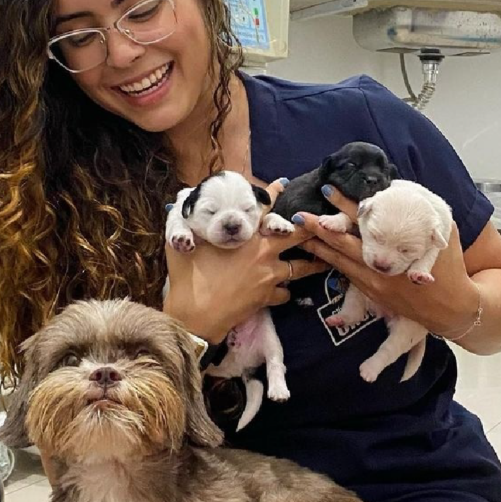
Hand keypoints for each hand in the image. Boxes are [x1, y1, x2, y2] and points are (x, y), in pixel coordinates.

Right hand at [164, 179, 329, 343]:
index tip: (283, 183)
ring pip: (299, 268)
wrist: (195, 317)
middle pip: (296, 236)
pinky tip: (284, 290)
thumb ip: (183, 223)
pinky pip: (285, 292)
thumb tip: (176, 205)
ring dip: (311, 264)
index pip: (264, 209)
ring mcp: (269, 276)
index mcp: (245, 235)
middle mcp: (263, 252)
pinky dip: (285, 290)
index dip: (274, 194)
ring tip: (324, 261)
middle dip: (310, 228)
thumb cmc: (188, 278)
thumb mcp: (181, 243)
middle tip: (323, 224)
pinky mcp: (268, 297)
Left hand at [294, 187, 479, 335]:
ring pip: (338, 260)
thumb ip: (423, 211)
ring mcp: (372, 281)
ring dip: (317, 246)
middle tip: (298, 215)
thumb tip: (399, 188)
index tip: (327, 191)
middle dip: (319, 228)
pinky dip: (330, 260)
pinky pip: (345, 273)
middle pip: (343, 243)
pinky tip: (316, 251)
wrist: (451, 309)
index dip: (344, 206)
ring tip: (298, 232)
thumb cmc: (449, 266)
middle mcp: (380, 265)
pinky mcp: (370, 292)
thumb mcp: (443, 233)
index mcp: (397, 247)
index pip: (365, 222)